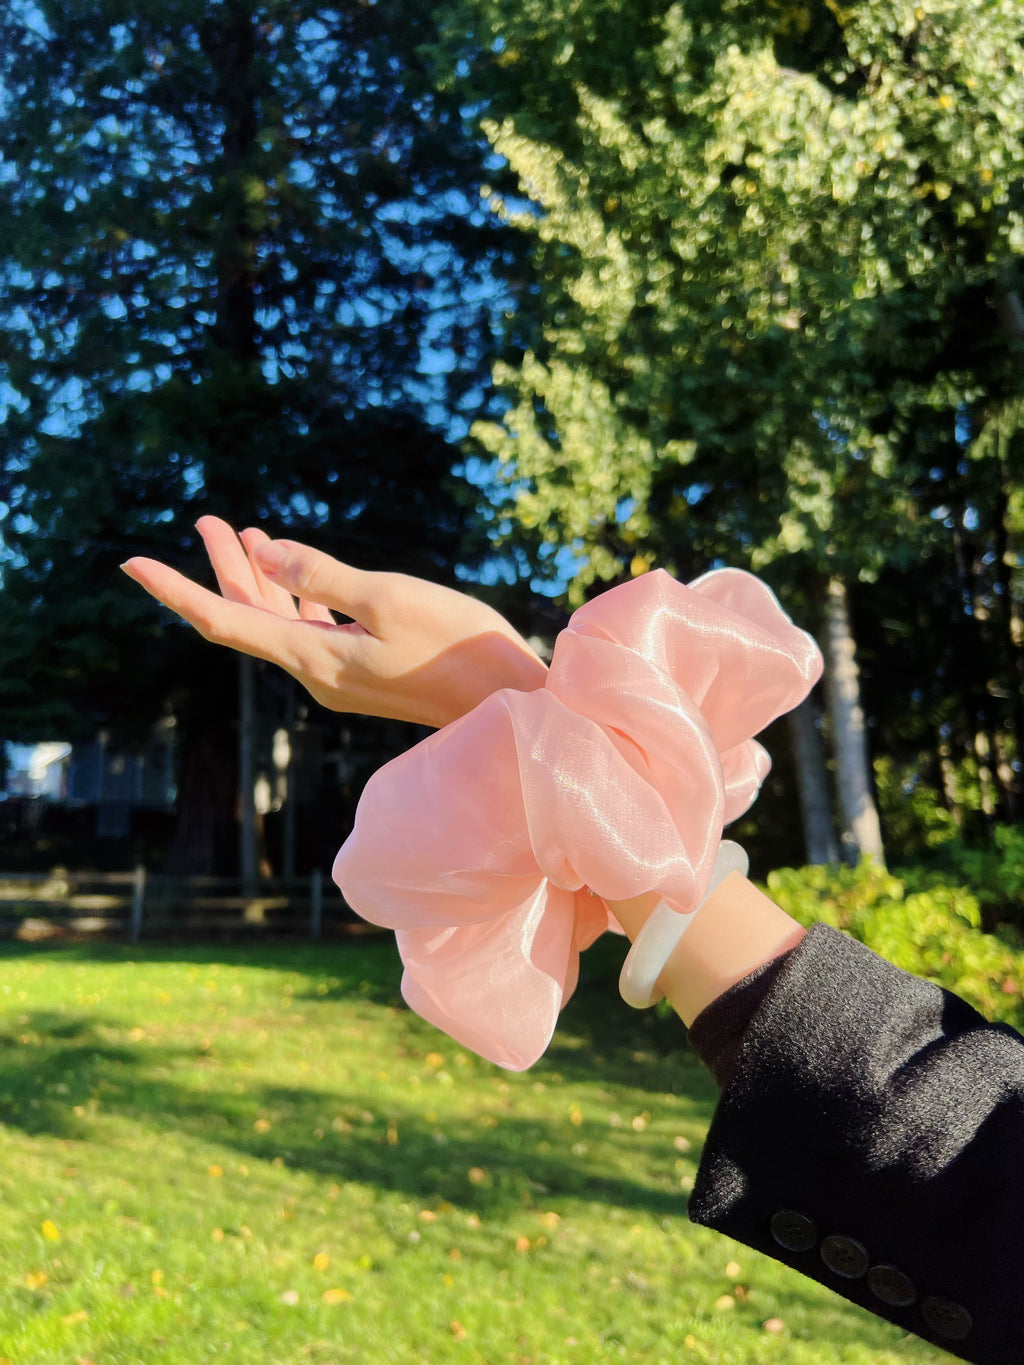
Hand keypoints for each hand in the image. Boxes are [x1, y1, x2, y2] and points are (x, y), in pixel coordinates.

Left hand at [122, 516, 547, 727]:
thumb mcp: (389, 598)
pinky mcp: (364, 671)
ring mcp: (340, 675)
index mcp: (313, 659)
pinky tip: (295, 571)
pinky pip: (311, 630)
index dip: (174, 590)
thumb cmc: (458, 647)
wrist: (508, 704)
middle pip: (248, 617)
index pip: (224, 620)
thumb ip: (322, 576)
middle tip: (207, 517)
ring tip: (243, 530)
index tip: (129, 562)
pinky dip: (295, 597)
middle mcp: (316, 673)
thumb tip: (266, 555)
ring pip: (280, 622)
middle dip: (223, 567)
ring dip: (259, 577)